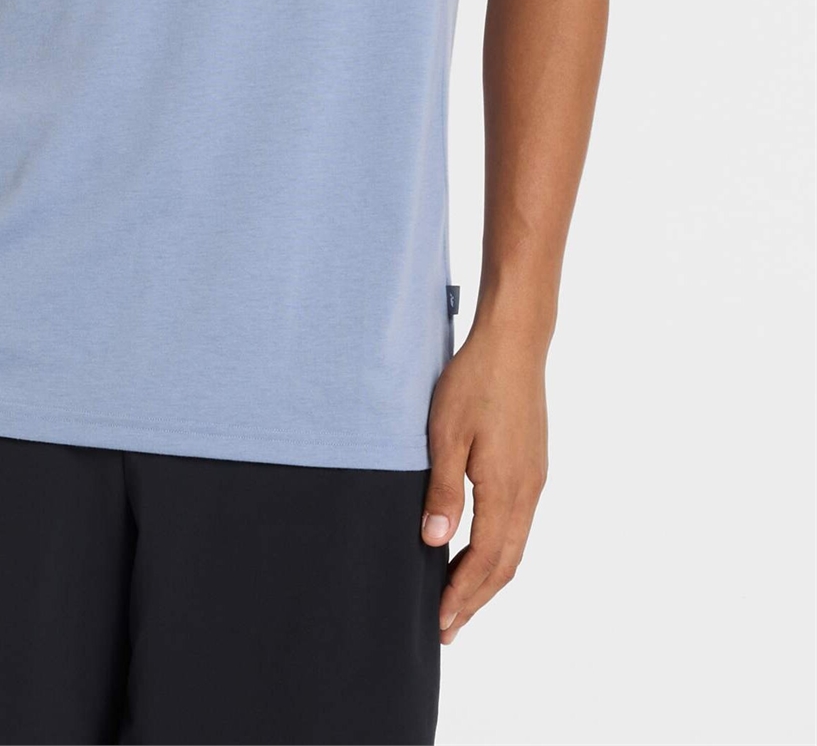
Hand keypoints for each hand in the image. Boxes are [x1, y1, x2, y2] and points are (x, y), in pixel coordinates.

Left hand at [421, 325, 548, 643]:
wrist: (514, 342)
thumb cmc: (475, 380)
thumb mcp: (446, 433)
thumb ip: (443, 490)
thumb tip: (435, 542)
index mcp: (507, 488)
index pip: (486, 559)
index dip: (463, 594)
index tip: (441, 621)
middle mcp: (528, 491)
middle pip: (506, 563)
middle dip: (476, 598)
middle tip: (448, 628)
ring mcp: (534, 478)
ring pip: (515, 546)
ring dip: (488, 577)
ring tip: (461, 600)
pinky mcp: (533, 466)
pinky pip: (519, 524)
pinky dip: (499, 550)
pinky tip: (479, 550)